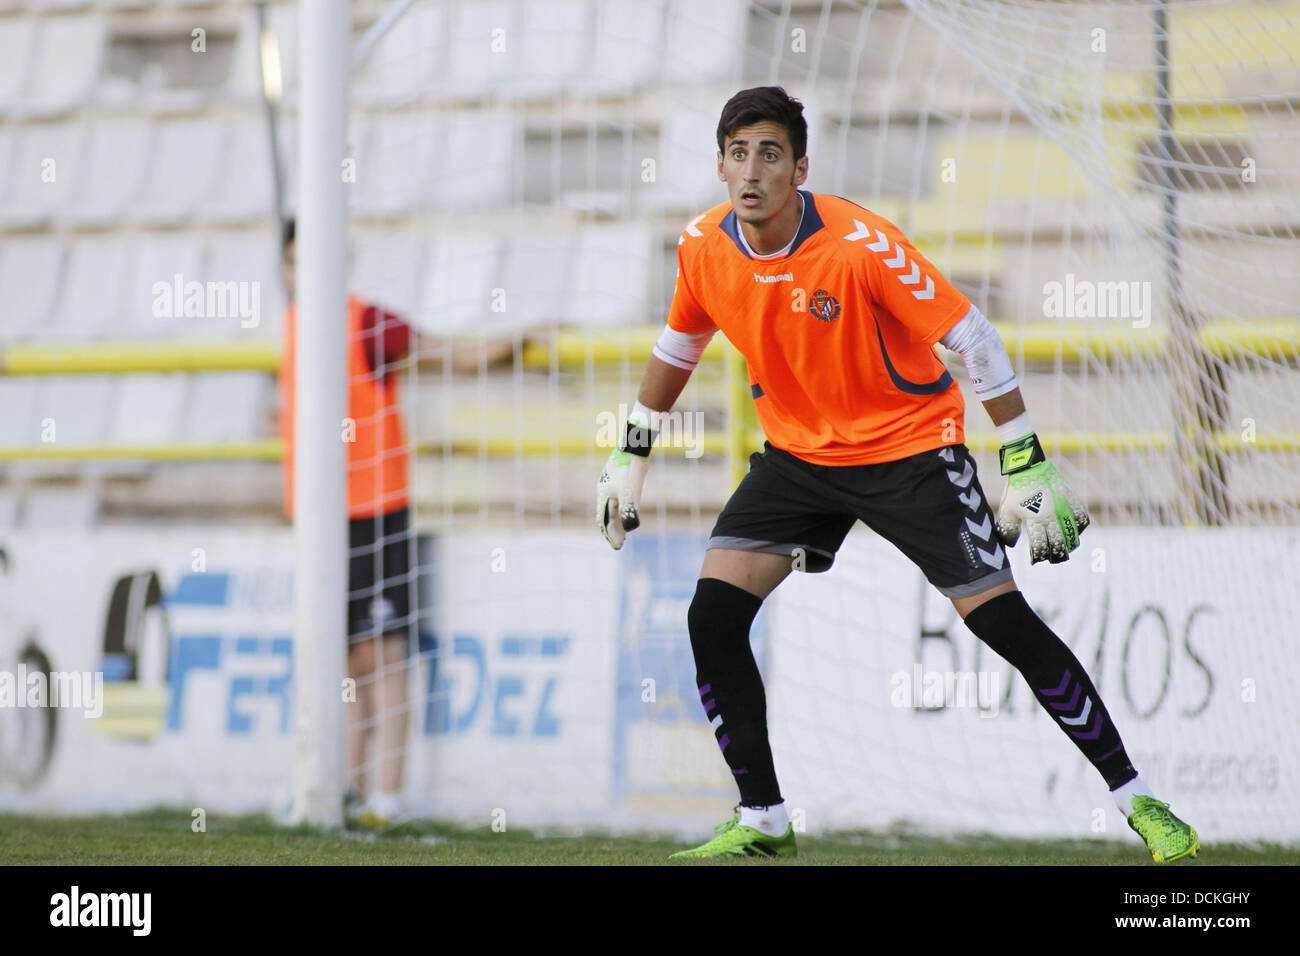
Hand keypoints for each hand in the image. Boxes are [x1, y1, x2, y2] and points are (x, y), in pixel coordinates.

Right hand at [597, 414, 655, 549]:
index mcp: (604, 494)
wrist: (635, 445)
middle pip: (606, 514)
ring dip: (616, 520)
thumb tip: (629, 528)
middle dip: (612, 529)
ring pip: (612, 506)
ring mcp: (612, 483)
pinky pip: (618, 498)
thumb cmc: (631, 469)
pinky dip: (621, 509)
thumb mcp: (631, 493)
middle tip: (620, 542)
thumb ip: (628, 510)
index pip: (603, 520)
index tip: (617, 545)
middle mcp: (605, 490)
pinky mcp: (620, 478)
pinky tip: (628, 511)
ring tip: (623, 530)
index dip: (610, 534)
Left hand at [994, 433, 1089, 563]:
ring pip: (1073, 532)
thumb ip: (1008, 530)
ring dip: (1070, 543)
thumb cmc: (1015, 491)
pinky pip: (1081, 516)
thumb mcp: (1006, 511)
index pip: (1040, 545)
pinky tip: (1075, 529)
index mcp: (1033, 520)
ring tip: (1066, 547)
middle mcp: (1050, 516)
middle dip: (1057, 555)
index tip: (1036, 559)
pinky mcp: (1070, 498)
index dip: (1039, 555)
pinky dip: (1080, 526)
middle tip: (1054, 558)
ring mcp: (1062, 507)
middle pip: (1059, 543)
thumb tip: (1012, 545)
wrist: (1027, 466)